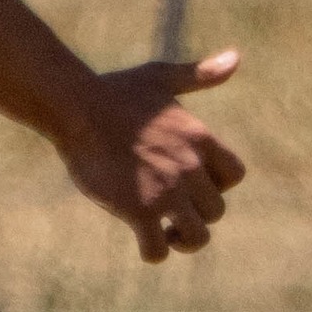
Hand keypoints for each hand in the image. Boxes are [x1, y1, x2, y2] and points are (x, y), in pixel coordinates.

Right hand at [54, 50, 245, 262]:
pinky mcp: (138, 210)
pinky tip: (145, 242)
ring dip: (183, 241)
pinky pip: (159, 248)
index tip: (195, 184)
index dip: (218, 185)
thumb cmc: (117, 91)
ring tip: (168, 236)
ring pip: (197, 236)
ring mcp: (166, 191)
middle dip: (198, 215)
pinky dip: (155, 252)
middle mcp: (191, 168)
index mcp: (201, 139)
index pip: (234, 176)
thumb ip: (200, 74)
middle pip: (216, 210)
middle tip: (175, 215)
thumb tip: (235, 59)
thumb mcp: (163, 77)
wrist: (76, 108)